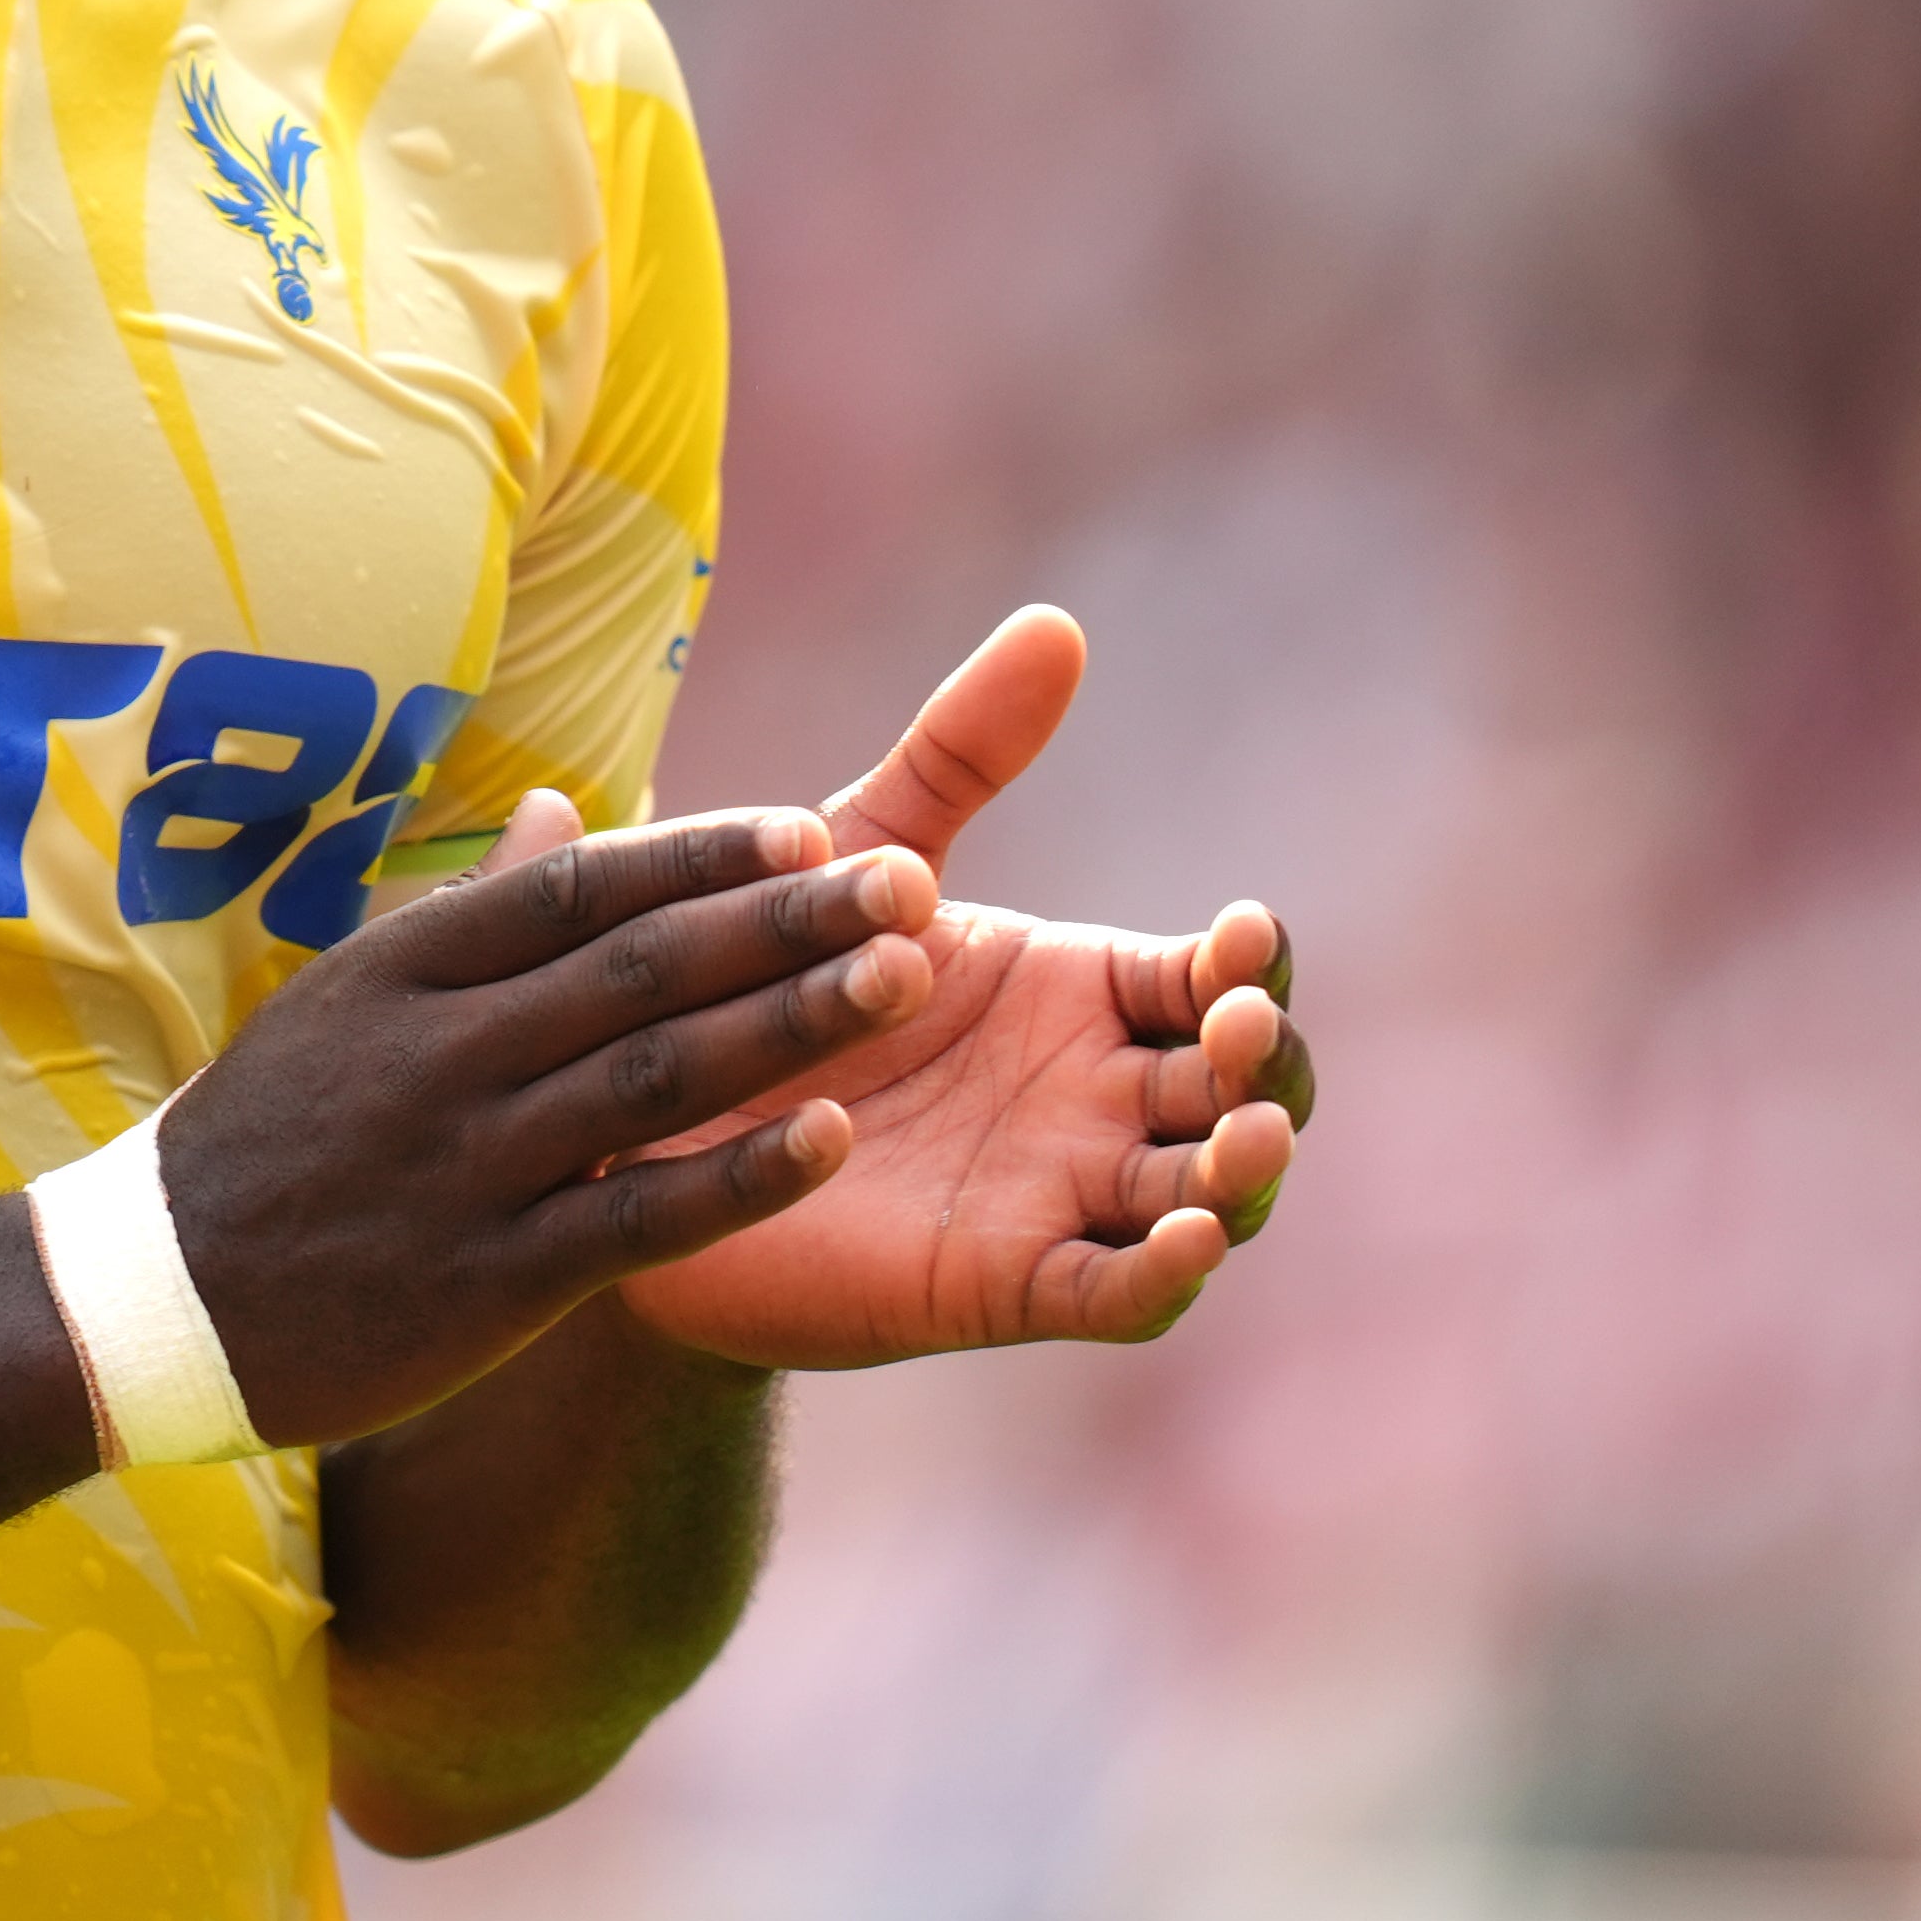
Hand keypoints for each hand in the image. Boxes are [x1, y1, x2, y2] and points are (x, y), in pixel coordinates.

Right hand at [157, 798, 946, 1446]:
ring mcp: (467, 1166)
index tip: (809, 825)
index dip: (701, 855)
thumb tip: (569, 809)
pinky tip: (834, 1142)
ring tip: (902, 979)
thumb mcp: (350, 1002)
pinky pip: (636, 1221)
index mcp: (408, 968)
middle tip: (904, 879)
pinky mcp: (489, 1283)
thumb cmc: (272, 1135)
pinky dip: (738, 1178)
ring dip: (788, 1024)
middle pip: (640, 968)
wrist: (153, 1298)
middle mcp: (443, 1053)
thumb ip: (477, 913)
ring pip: (654, 1079)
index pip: (580, 888)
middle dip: (782, 920)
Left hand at [611, 606, 1314, 1368]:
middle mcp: (1094, 1097)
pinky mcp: (1003, 1282)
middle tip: (1243, 1031)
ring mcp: (1061, 1195)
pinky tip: (1178, 1239)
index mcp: (1082, 994)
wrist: (651, 1120)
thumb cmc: (769, 975)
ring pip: (1202, 1198)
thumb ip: (958, 752)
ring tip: (1241, 1141)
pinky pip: (1112, 1295)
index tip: (1244, 934)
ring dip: (1241, 1175)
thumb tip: (1057, 624)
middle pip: (1240, 1088)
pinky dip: (1162, 1275)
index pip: (1213, 978)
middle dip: (1270, 1065)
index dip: (1249, 963)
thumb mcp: (863, 851)